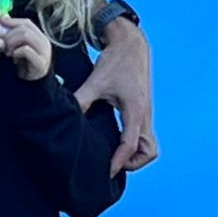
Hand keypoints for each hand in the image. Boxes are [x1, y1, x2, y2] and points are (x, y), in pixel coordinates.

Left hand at [0, 18, 52, 81]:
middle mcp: (44, 42)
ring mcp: (44, 53)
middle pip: (25, 28)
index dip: (13, 21)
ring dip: (12, 42)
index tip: (0, 22)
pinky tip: (13, 58)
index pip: (27, 23)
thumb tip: (2, 18)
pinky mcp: (41, 63)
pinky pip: (27, 50)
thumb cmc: (23, 65)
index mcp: (39, 37)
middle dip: (10, 35)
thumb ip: (13, 34)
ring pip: (26, 36)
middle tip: (2, 45)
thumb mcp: (17, 47)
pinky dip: (16, 52)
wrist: (30, 86)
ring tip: (7, 52)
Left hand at [74, 15, 156, 175]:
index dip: (117, 162)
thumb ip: (82, 99)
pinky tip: (117, 141)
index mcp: (135, 111)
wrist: (131, 44)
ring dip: (137, 155)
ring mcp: (146, 113)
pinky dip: (136, 144)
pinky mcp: (143, 109)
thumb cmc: (116, 61)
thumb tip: (66, 115)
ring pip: (151, 145)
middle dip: (134, 163)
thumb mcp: (97, 80)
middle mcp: (145, 114)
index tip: (105, 172)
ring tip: (116, 156)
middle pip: (150, 151)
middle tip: (113, 163)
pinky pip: (145, 135)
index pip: (130, 145)